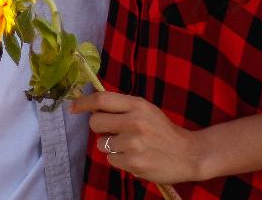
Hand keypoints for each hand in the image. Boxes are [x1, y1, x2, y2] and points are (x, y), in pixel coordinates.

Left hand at [71, 91, 207, 184]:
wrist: (189, 154)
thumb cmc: (164, 131)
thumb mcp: (147, 110)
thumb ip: (123, 108)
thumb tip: (93, 107)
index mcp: (138, 105)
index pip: (102, 100)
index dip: (83, 102)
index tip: (73, 107)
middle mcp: (134, 122)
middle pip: (95, 123)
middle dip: (98, 128)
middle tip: (111, 131)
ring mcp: (133, 144)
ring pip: (102, 144)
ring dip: (112, 146)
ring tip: (132, 146)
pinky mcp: (133, 162)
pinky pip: (112, 160)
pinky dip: (120, 160)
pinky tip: (136, 157)